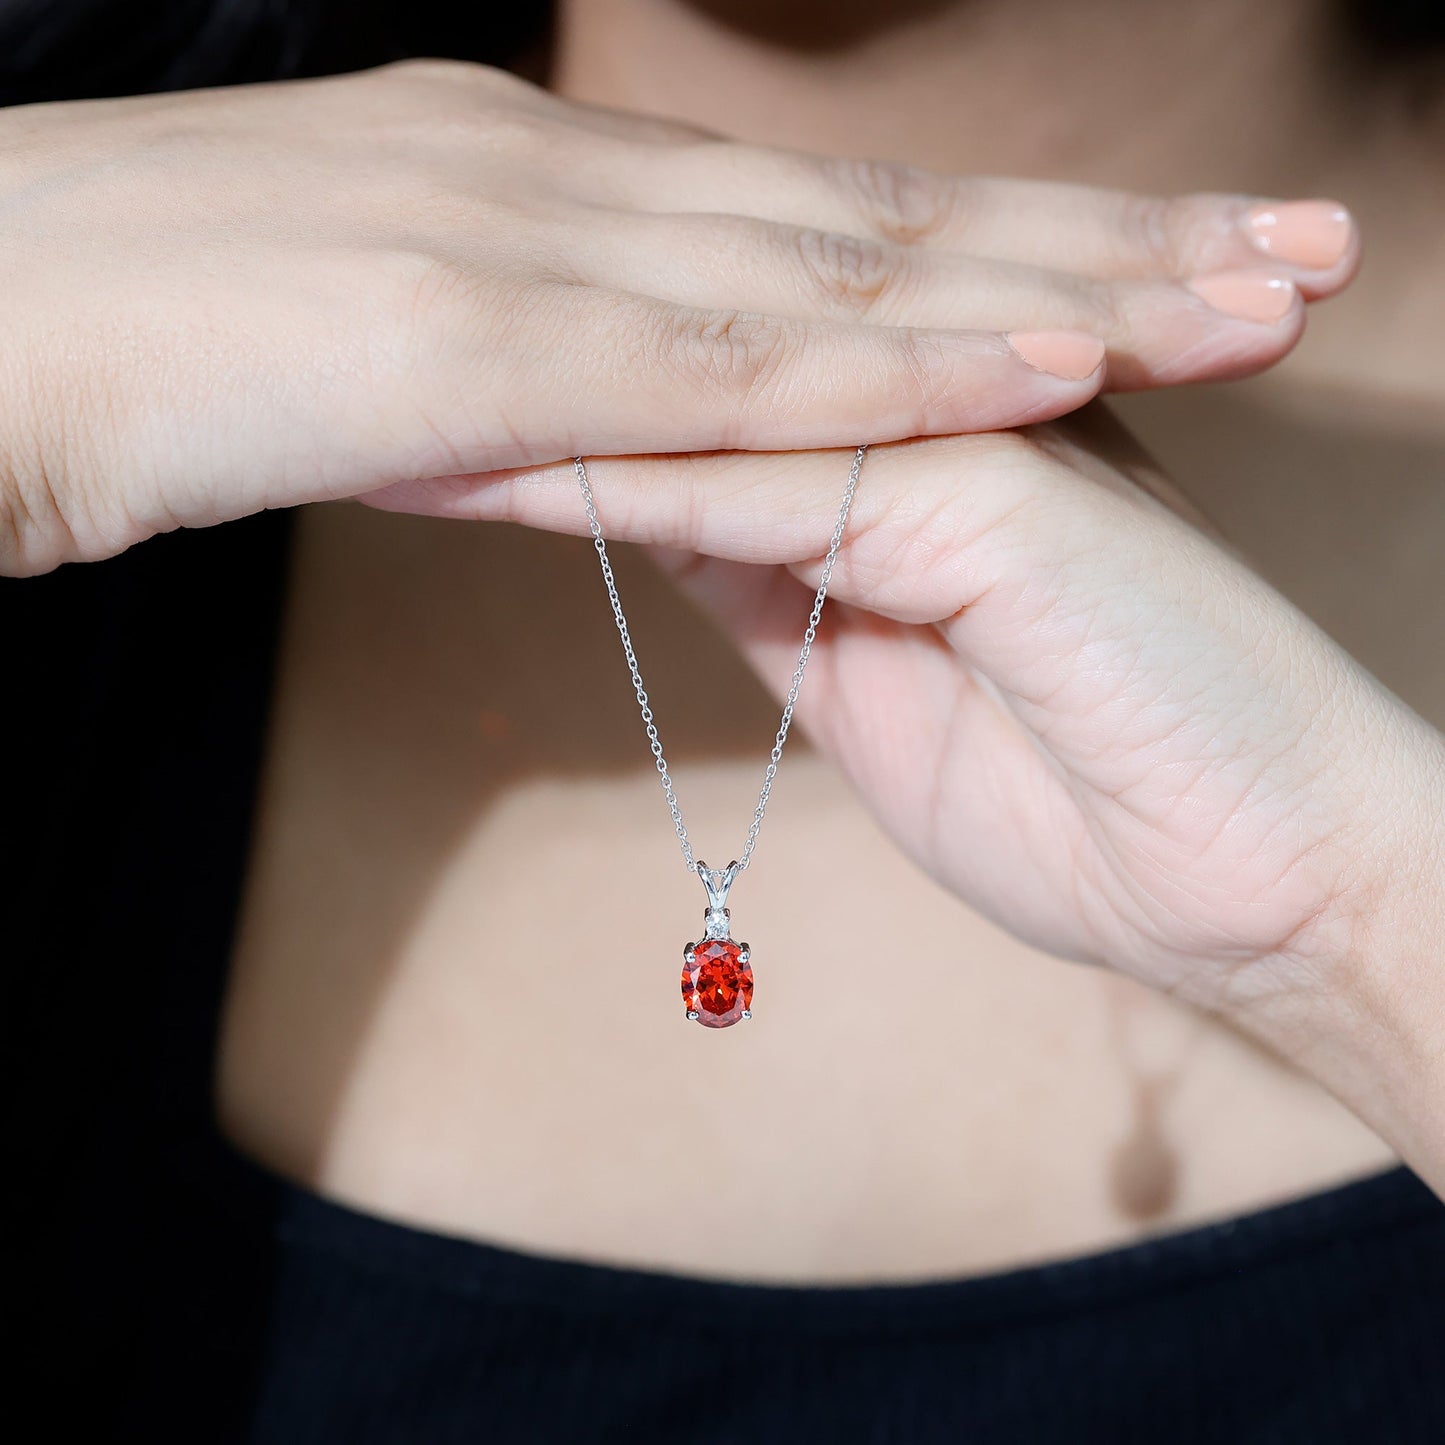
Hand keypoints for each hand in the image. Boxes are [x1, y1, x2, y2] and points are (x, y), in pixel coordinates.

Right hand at [0, 57, 1356, 573]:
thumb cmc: (148, 348)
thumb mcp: (374, 352)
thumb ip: (518, 377)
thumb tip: (598, 421)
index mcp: (552, 194)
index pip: (831, 220)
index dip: (1015, 244)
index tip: (1166, 267)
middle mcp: (576, 184)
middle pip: (897, 221)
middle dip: (1112, 241)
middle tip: (1292, 253)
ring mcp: (541, 248)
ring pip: (860, 273)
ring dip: (1065, 288)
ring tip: (1245, 300)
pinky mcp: (490, 338)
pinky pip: (737, 363)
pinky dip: (903, 367)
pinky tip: (1043, 366)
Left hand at [372, 416, 1444, 1184]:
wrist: (1269, 878)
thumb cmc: (1096, 799)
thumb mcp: (890, 685)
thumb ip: (793, 586)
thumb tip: (681, 524)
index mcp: (906, 458)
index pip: (692, 391)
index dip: (547, 382)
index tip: (400, 383)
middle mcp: (938, 419)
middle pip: (680, 360)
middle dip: (510, 352)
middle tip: (340, 339)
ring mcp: (972, 445)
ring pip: (711, 397)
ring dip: (534, 396)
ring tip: (368, 383)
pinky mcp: (1001, 505)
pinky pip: (774, 485)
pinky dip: (626, 480)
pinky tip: (495, 461)